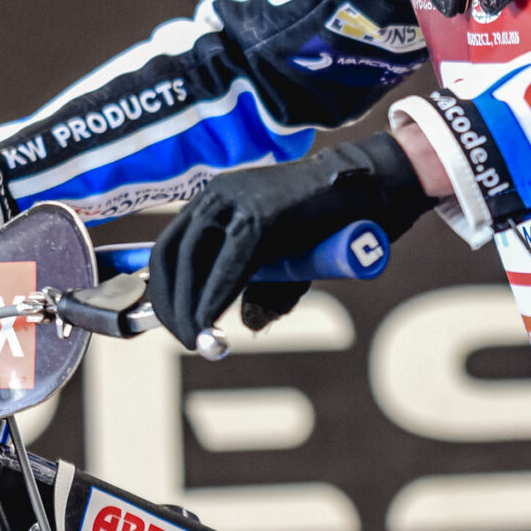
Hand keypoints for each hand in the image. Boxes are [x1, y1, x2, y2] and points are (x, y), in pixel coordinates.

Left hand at [147, 133, 427, 349]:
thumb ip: (264, 286)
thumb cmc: (326, 223)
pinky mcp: (263, 218)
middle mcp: (218, 196)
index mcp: (215, 201)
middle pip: (172, 253)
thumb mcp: (284, 255)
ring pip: (192, 259)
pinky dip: (213, 299)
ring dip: (188, 306)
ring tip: (197, 338)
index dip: (164, 289)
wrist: (366, 192)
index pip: (170, 246)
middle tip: (184, 338)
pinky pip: (228, 266)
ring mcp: (238, 202)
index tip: (172, 323)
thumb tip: (248, 327)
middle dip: (171, 303)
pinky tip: (211, 323)